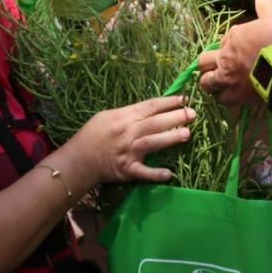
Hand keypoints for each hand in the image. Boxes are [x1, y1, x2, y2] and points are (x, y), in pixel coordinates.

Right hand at [68, 95, 195, 184]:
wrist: (78, 160)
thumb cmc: (93, 134)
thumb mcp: (108, 116)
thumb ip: (130, 112)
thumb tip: (153, 108)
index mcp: (123, 117)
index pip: (150, 106)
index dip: (169, 102)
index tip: (185, 98)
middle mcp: (127, 133)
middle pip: (154, 123)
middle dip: (175, 118)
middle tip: (193, 114)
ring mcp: (128, 152)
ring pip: (152, 143)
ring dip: (170, 139)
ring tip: (187, 134)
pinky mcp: (126, 170)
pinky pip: (142, 172)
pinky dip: (155, 174)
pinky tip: (169, 174)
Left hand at [199, 0, 271, 106]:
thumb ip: (266, 6)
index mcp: (233, 36)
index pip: (223, 40)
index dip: (229, 44)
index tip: (239, 48)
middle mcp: (225, 57)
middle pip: (204, 61)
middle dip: (208, 63)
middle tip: (217, 66)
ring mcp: (227, 78)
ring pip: (207, 82)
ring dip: (211, 83)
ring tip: (218, 84)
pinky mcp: (234, 96)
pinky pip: (223, 99)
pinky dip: (226, 98)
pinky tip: (232, 97)